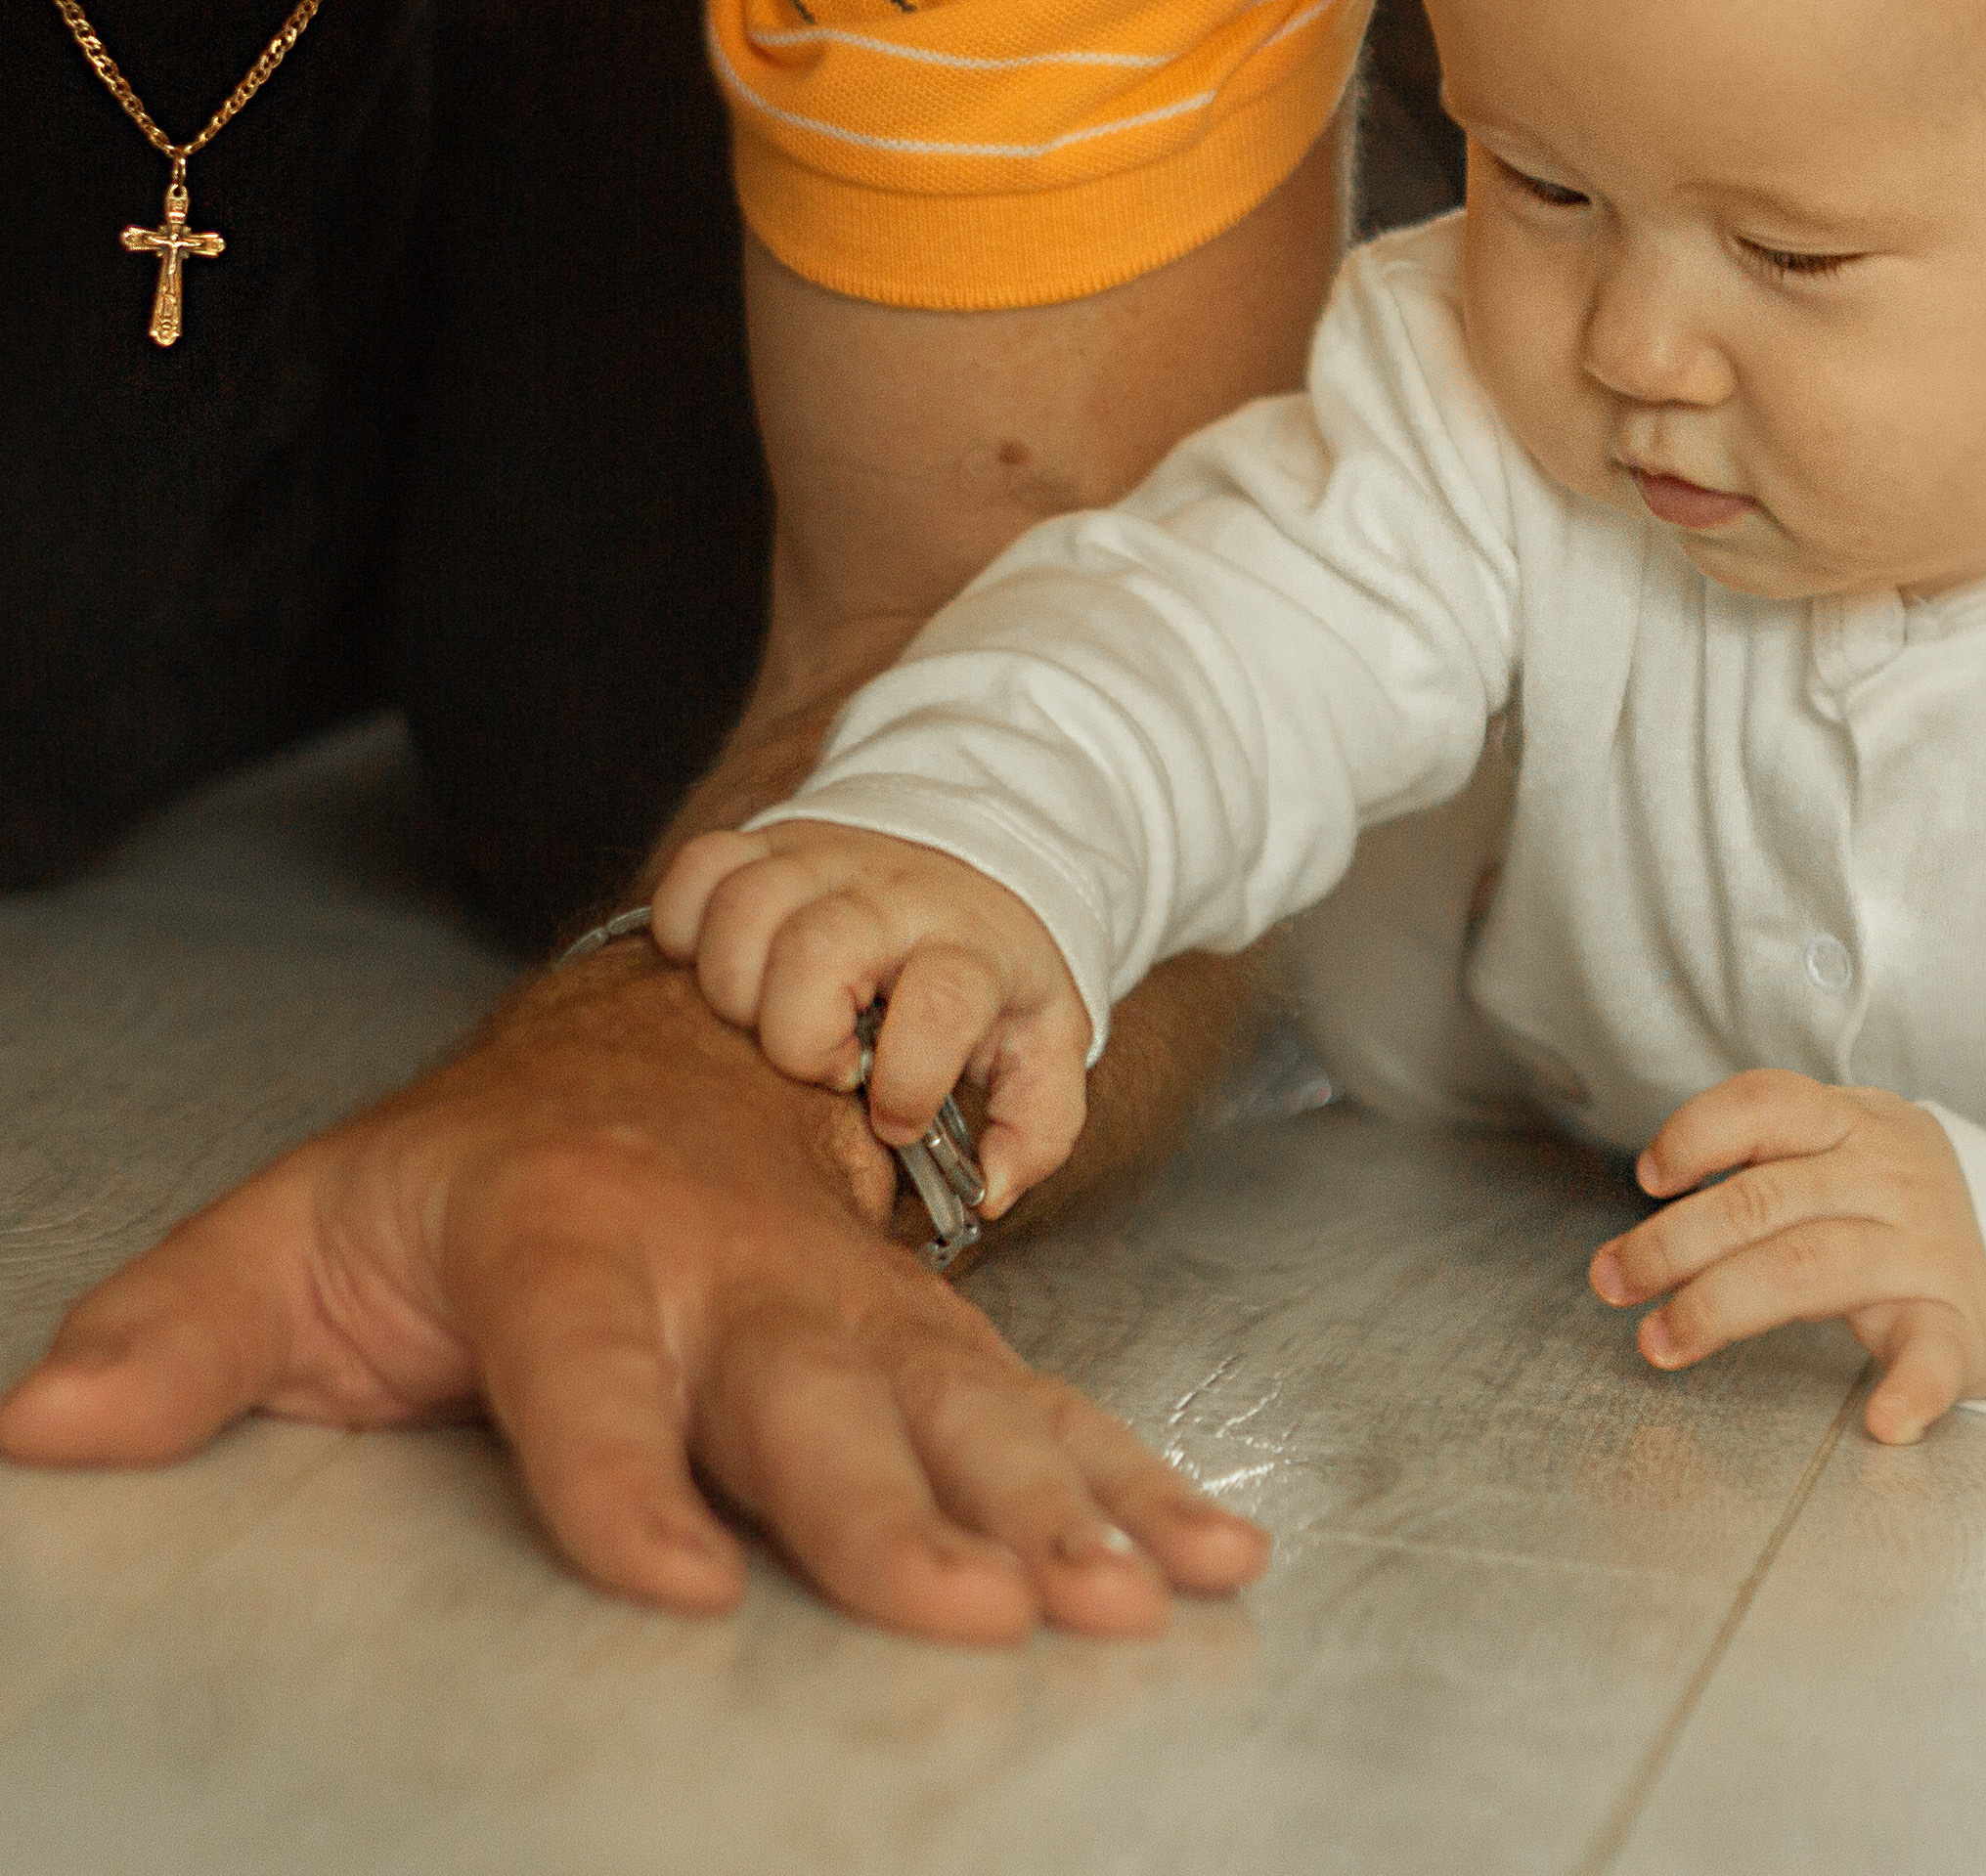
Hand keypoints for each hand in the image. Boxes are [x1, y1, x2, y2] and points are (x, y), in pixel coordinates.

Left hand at [0, 950, 1265, 1640]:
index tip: (676, 1586)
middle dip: (907, 1509)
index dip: (620, 1482)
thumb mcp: (306, 1230)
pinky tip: (1211, 1554)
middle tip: (998, 1607)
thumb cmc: (461, 1181)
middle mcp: (729, 1271)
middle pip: (815, 1399)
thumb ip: (181, 1332)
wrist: (652, 1036)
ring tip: (1145, 1589)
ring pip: (964, 1400)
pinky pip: (1044, 1404)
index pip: (584, 1375)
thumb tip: (37, 1433)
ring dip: (1062, 1498)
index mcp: (566, 1247)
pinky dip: (1135, 1475)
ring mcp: (846, 1297)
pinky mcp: (926, 1327)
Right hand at [653, 820, 1092, 1215]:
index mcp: (970, 947)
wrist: (979, 850)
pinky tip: (729, 972)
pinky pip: (698, 869)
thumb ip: (1035, 1125)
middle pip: (816, 949)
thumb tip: (990, 1191)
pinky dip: (688, 927)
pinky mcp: (767, 840)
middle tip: (823, 1067)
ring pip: (745, 907)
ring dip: (737, 988)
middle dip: (799, 1037)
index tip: (896, 1116)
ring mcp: (824, 858)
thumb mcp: (1044, 1042)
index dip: (909, 1080)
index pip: (941, 1001)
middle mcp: (893, 893)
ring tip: (767, 1023)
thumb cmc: (993, 968)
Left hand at [1590, 1071, 1985, 1441]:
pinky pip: (1935, 1357)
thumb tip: (1660, 1188)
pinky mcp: (1958, 1327)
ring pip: (1810, 1268)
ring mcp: (1926, 1252)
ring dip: (1722, 1308)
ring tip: (1661, 1342)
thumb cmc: (1898, 1206)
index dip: (1696, 1134)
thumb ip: (1767, 1160)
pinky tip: (1880, 1420)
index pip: (1765, 1104)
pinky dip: (1909, 1389)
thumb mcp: (1845, 1148)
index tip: (1649, 1178)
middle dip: (1672, 1244)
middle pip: (1764, 1202)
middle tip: (1612, 1281)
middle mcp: (1890, 1178)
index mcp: (1854, 1124)